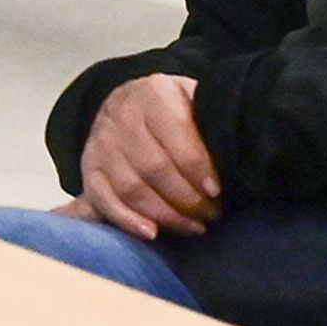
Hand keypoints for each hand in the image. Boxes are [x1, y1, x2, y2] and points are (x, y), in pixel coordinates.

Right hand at [77, 72, 220, 238]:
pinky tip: (152, 233)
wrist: (131, 104)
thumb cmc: (177, 111)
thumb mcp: (197, 102)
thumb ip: (211, 124)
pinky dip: (126, 220)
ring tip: (194, 226)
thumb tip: (237, 153)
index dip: (198, 167)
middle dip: (187, 198)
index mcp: (154, 93)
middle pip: (154, 167)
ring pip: (131, 188)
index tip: (217, 191)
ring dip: (166, 215)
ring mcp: (101, 142)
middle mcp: (121, 114)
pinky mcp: (89, 168)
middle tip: (212, 214)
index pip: (176, 133)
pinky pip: (103, 199)